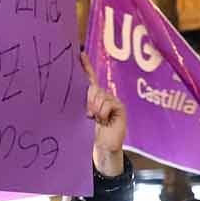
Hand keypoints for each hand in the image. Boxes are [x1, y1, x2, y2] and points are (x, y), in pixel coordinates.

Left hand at [81, 52, 126, 175]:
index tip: (80, 54)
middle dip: (89, 100)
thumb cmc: (90, 133)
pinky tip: (104, 120)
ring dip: (96, 109)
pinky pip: (108, 103)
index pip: (90, 79)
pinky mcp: (119, 107)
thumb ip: (85, 102)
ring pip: (100, 96)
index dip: (86, 66)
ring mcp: (112, 100)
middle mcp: (103, 96)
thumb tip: (89, 90)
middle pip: (93, 88)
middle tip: (89, 115)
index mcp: (93, 97)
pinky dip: (103, 113)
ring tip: (97, 120)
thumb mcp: (84, 115)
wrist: (103, 147)